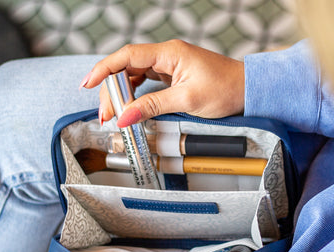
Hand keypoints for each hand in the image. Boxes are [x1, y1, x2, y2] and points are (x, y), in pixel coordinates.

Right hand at [80, 40, 244, 126]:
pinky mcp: (172, 77)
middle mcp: (166, 56)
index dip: (104, 69)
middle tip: (106, 114)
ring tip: (114, 114)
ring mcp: (168, 66)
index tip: (87, 82)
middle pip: (126, 68)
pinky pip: (146, 83)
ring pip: (134, 76)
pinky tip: (130, 108)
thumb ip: (153, 107)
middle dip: (112, 90)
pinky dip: (135, 96)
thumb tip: (126, 117)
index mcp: (169, 54)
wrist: (246, 91)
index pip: (127, 56)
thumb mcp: (186, 99)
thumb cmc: (225, 89)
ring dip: (122, 95)